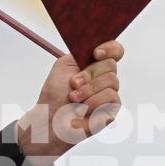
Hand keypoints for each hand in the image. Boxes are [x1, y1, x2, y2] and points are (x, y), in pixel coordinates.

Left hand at [16, 41, 123, 163]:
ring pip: (112, 81)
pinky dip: (93, 103)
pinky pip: (111, 97)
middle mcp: (104, 77)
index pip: (114, 50)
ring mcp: (110, 93)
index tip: (96, 54)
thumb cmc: (55, 95)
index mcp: (94, 64)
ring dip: (88, 90)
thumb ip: (81, 52)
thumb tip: (98, 46)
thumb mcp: (63, 65)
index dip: (110, 48)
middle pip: (111, 65)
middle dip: (89, 74)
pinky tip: (82, 110)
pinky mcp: (112, 109)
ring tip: (74, 99)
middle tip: (73, 84)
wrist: (50, 119)